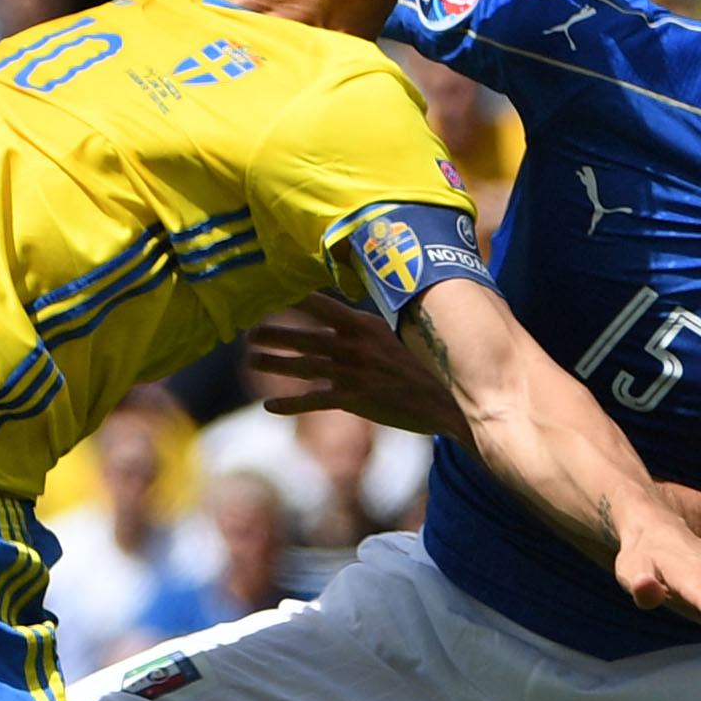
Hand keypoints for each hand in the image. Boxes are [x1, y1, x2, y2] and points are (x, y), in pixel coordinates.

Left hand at [250, 296, 465, 437]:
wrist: (451, 399)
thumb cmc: (435, 364)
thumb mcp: (410, 334)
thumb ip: (387, 321)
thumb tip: (389, 303)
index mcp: (366, 325)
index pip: (324, 307)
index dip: (299, 301)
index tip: (277, 295)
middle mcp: (353, 346)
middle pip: (304, 336)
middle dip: (275, 333)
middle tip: (250, 331)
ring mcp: (351, 373)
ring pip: (303, 366)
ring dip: (275, 362)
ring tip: (253, 359)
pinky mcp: (352, 400)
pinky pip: (313, 400)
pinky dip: (290, 403)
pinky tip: (269, 405)